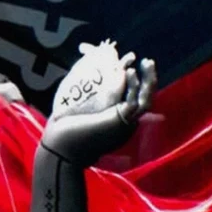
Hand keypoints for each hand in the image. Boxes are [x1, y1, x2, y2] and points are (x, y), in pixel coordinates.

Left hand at [43, 42, 157, 166]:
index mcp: (114, 124)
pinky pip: (138, 102)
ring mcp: (125, 124)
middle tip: (147, 63)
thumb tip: (84, 77)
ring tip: (147, 63)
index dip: (135, 85)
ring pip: (146, 101)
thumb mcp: (79, 111)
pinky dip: (137, 86)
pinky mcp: (123, 121)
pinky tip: (131, 72)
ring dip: (149, 81)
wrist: (61, 149)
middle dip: (148, 81)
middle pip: (143, 100)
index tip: (131, 68)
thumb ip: (86, 98)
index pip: (132, 102)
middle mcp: (124, 125)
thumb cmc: (63, 132)